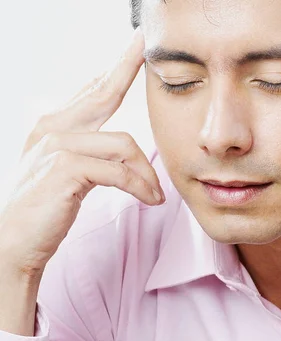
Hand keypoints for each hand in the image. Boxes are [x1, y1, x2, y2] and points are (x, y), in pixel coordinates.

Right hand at [0, 27, 164, 279]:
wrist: (14, 241)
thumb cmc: (41, 210)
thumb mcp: (60, 171)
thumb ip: (84, 151)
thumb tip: (118, 146)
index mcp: (51, 126)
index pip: (89, 92)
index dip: (114, 68)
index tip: (135, 47)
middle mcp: (53, 129)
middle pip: (102, 94)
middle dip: (126, 69)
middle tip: (146, 51)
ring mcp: (58, 147)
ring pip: (123, 144)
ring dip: (146, 172)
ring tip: (155, 193)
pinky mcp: (67, 171)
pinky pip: (119, 172)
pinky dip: (140, 187)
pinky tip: (150, 199)